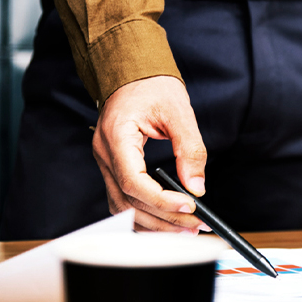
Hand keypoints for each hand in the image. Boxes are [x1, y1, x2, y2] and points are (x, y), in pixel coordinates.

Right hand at [92, 76, 209, 233]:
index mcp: (117, 136)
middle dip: (163, 218)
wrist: (132, 73)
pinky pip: (123, 200)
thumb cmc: (151, 85)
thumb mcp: (179, 111)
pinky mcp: (113, 168)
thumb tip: (196, 186)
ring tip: (184, 229)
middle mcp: (105, 154)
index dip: (161, 199)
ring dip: (154, 223)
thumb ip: (189, 149)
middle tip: (195, 226)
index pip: (133, 181)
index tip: (188, 207)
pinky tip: (165, 221)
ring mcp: (106, 163)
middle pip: (128, 200)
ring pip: (123, 207)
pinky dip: (143, 215)